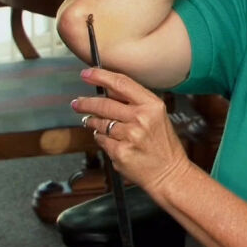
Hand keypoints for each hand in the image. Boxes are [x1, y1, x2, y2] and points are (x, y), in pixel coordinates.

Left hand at [71, 68, 189, 193]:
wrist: (169, 172)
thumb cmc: (163, 144)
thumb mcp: (157, 116)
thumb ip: (134, 102)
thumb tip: (107, 88)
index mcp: (152, 106)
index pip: (121, 83)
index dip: (100, 76)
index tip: (87, 73)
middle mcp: (141, 119)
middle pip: (104, 104)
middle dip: (86, 103)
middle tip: (77, 103)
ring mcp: (130, 136)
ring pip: (99, 123)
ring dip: (92, 122)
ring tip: (91, 122)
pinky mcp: (120, 152)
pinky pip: (100, 140)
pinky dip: (100, 138)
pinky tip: (108, 139)